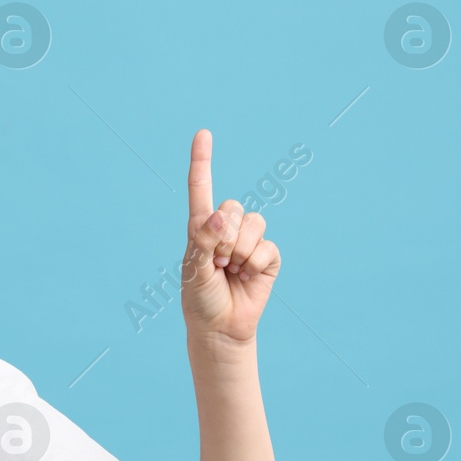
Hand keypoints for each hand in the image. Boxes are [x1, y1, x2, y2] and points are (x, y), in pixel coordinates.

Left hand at [181, 129, 280, 343]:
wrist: (220, 328)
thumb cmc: (200, 298)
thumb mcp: (193, 271)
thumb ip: (203, 242)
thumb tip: (220, 216)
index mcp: (200, 227)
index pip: (200, 189)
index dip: (202, 161)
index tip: (203, 133)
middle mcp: (226, 228)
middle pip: (232, 208)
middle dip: (223, 238)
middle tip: (217, 264)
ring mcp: (249, 241)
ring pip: (253, 224)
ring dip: (240, 251)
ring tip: (231, 271)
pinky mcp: (267, 256)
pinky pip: (267, 247)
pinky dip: (255, 265)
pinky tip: (247, 278)